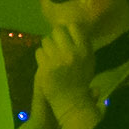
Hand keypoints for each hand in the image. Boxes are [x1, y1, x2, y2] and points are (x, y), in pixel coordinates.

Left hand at [34, 11, 95, 127]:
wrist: (71, 101)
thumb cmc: (81, 80)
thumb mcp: (89, 61)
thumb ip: (82, 45)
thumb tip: (72, 28)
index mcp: (84, 50)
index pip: (74, 27)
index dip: (67, 29)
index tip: (66, 34)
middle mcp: (71, 53)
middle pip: (57, 31)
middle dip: (55, 36)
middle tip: (55, 43)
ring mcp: (57, 60)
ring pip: (46, 40)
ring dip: (47, 46)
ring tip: (50, 54)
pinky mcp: (45, 68)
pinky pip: (39, 52)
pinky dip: (41, 56)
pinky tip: (45, 62)